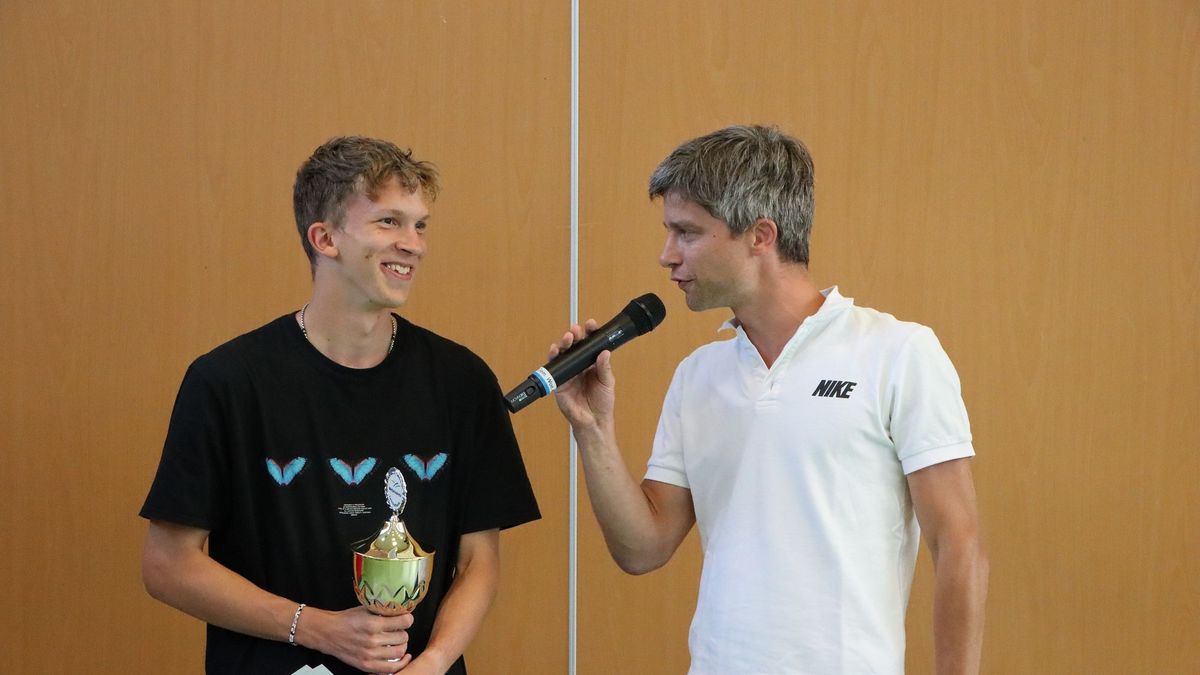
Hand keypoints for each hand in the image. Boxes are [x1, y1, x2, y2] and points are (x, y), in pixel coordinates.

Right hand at [301, 605, 414, 673]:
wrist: (328, 633)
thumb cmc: (346, 620)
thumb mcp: (366, 609)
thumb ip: (383, 611)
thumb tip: (401, 611)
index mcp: (373, 623)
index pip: (404, 622)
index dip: (408, 619)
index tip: (406, 618)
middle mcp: (372, 640)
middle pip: (403, 637)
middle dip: (403, 631)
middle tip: (399, 629)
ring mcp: (370, 655)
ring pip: (399, 652)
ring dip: (402, 645)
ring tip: (397, 641)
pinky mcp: (366, 665)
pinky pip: (391, 667)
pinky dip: (401, 662)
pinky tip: (403, 656)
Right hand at [550, 319, 615, 433]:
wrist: (594, 421)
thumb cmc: (602, 403)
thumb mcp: (607, 382)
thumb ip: (605, 368)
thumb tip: (604, 352)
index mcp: (591, 364)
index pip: (589, 345)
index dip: (589, 334)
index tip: (591, 325)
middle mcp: (578, 366)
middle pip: (574, 346)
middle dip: (574, 336)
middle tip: (577, 330)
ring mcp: (568, 373)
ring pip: (563, 354)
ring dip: (564, 343)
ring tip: (568, 337)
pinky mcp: (559, 382)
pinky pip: (554, 368)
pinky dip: (553, 357)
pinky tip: (555, 349)